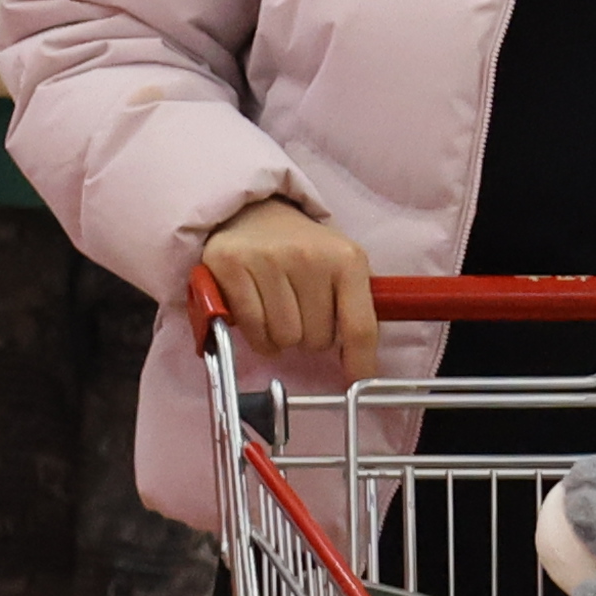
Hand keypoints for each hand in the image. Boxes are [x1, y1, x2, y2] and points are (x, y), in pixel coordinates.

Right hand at [198, 197, 377, 370]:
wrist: (252, 211)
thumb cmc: (302, 248)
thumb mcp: (340, 265)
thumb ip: (355, 310)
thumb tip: (364, 371)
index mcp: (347, 258)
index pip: (360, 327)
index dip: (359, 363)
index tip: (356, 385)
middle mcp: (309, 256)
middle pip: (317, 340)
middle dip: (310, 335)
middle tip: (300, 309)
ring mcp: (268, 260)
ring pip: (284, 339)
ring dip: (281, 336)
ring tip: (277, 307)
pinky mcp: (231, 265)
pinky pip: (252, 330)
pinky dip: (256, 333)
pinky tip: (258, 312)